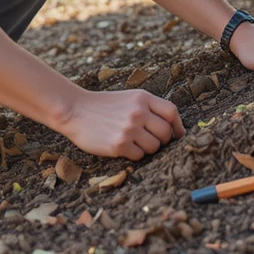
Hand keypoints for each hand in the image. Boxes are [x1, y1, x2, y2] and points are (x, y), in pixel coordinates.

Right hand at [57, 88, 185, 160]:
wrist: (75, 110)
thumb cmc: (103, 106)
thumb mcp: (129, 98)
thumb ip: (148, 108)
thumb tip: (171, 127)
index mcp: (143, 98)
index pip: (171, 112)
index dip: (178, 126)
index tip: (178, 134)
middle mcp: (138, 112)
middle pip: (165, 132)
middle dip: (162, 140)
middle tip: (152, 141)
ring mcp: (129, 129)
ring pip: (154, 147)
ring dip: (148, 148)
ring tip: (134, 143)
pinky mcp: (119, 145)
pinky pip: (139, 156)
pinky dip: (135, 154)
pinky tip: (123, 147)